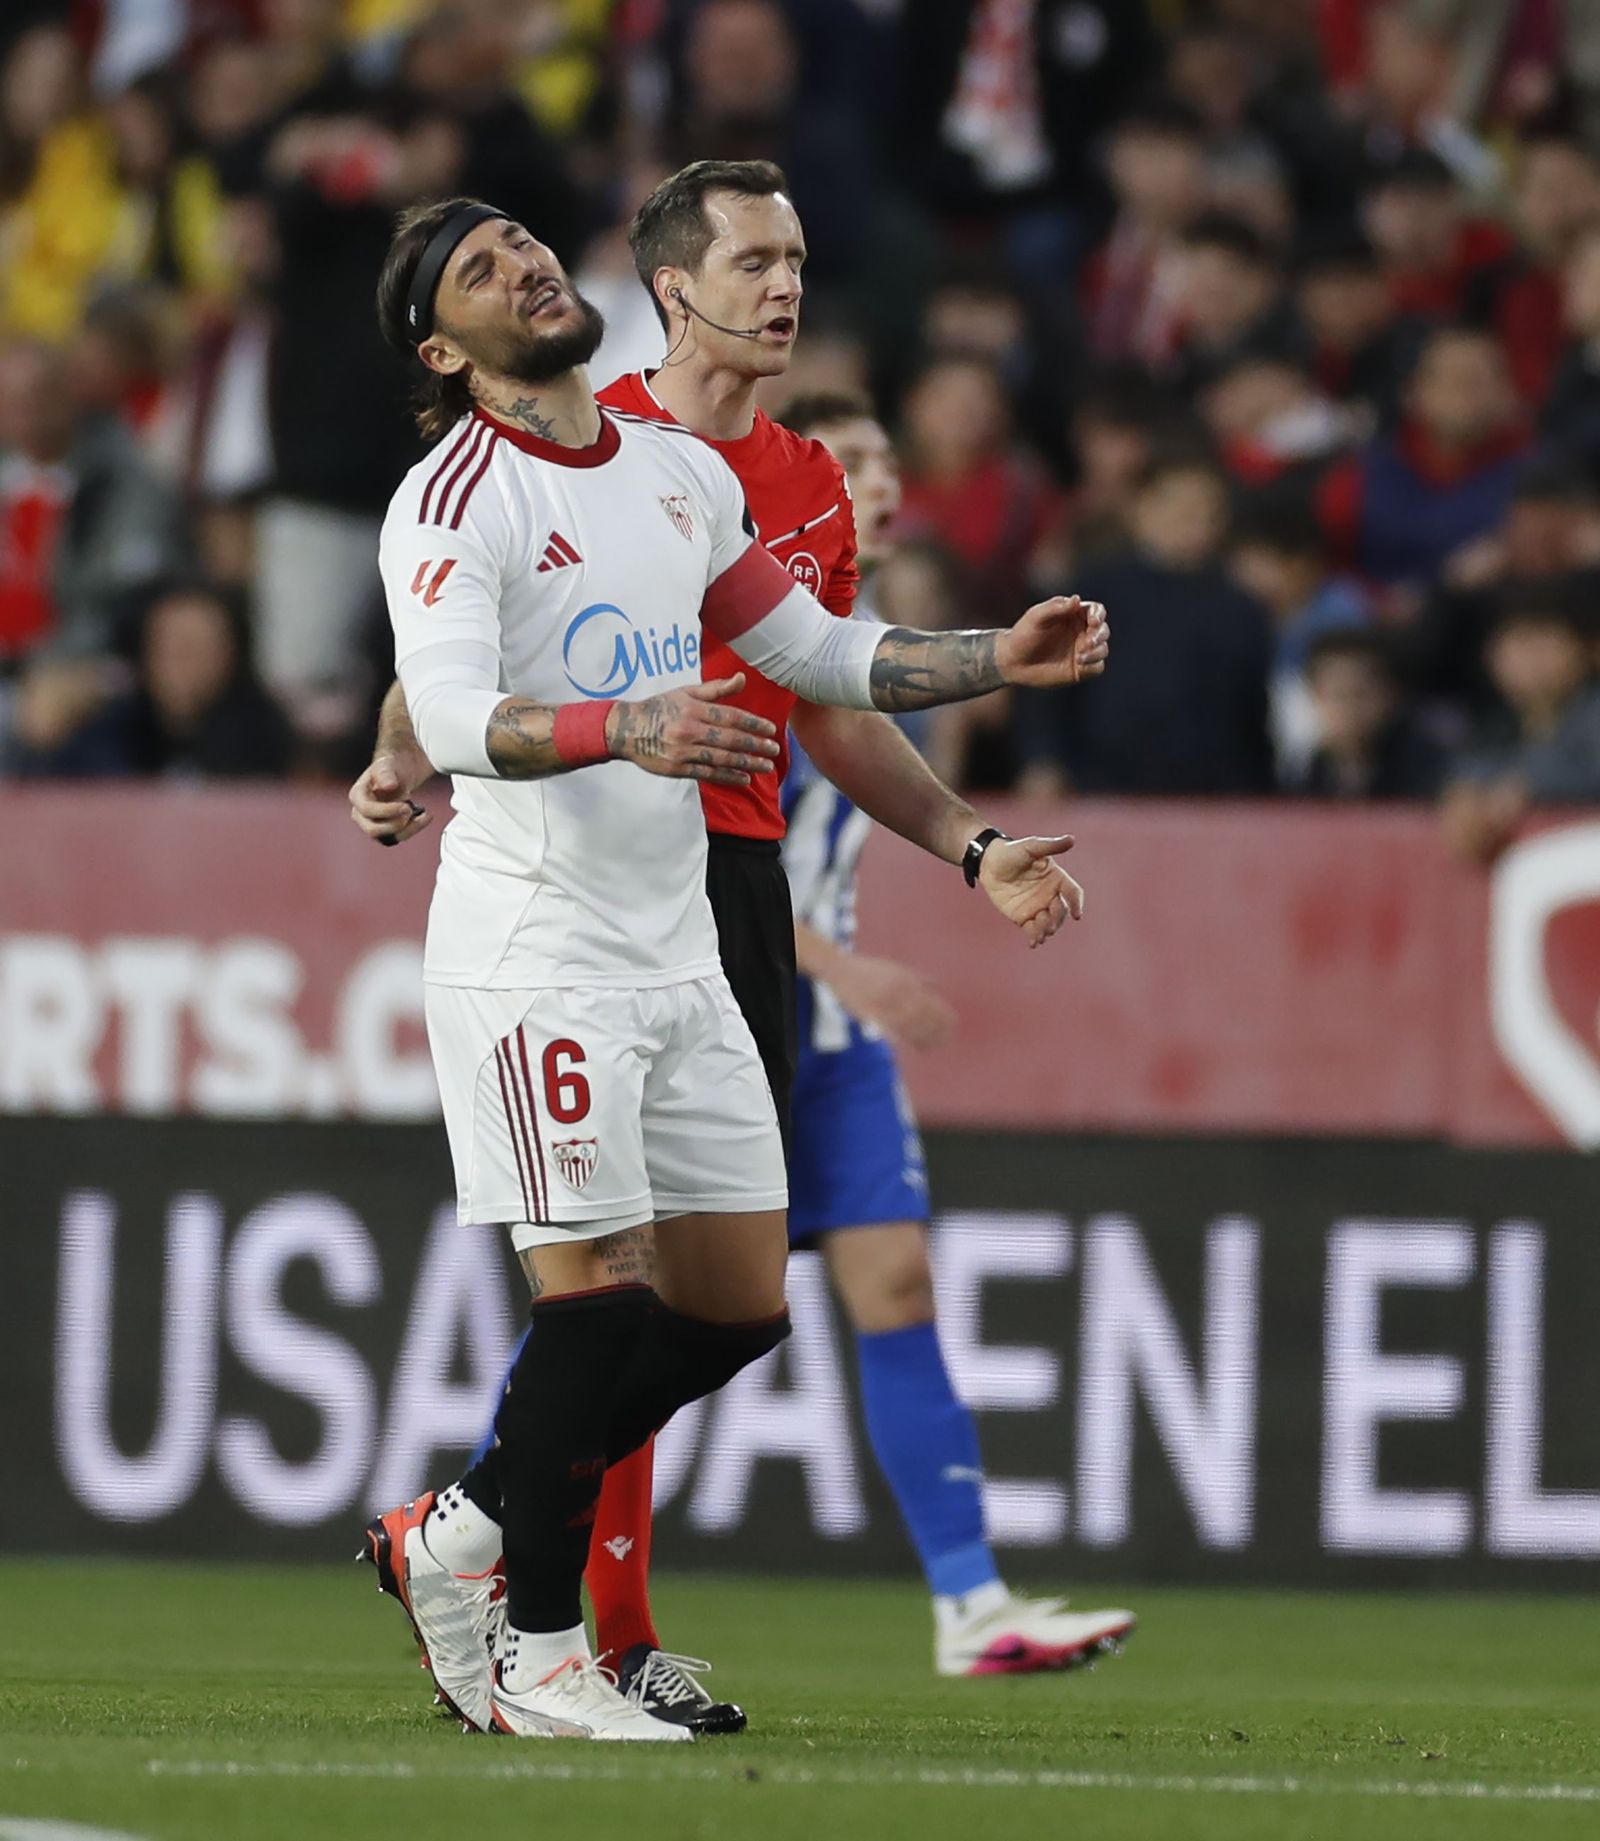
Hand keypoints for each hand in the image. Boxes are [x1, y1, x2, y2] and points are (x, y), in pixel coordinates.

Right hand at [350, 751, 431, 844]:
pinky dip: (412, 829)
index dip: (386, 811)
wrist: (398, 773)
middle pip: (373, 829)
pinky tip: (424, 818)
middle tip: (411, 811)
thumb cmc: (388, 768)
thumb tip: (388, 785)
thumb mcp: (386, 765)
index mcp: (357, 795)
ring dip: (407, 829)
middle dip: (395, 824)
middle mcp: (361, 813)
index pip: (366, 810)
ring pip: (387, 837)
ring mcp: (372, 822)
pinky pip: (398, 837)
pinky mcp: (386, 829)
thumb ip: (385, 774)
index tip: (405, 806)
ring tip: (423, 814)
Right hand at [607, 674, 779, 786]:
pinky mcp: (678, 769)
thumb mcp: (685, 692)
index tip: (771, 729)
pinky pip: (708, 774)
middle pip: (730, 738)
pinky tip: (744, 778)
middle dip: (755, 745)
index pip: (731, 716)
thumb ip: (715, 689)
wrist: (626, 730)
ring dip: (747, 763)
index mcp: (694, 708)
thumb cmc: (659, 708)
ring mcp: (684, 751)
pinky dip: (728, 776)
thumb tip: (743, 678)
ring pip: (722, 758)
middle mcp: (690, 729)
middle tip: (775, 749)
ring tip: (766, 766)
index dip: (753, 723)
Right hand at [825, 952, 956, 1051]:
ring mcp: (884, 1002)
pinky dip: (900, 1038)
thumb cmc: (868, 968)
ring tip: (930, 1048)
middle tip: (944, 1042)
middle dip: (936, 1030)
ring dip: (922, 1038)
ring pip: (909, 1024)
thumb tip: (936, 983)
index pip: (931, 1001)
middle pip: (923, 1015)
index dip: (943, 1015)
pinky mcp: (869, 1013)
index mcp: (907, 981)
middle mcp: (899, 991)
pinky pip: (888, 1028)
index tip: (952, 1026)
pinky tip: (909, 1046)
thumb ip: (917, 977)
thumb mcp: (896, 968)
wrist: (840, 968)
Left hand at [979, 834, 1084, 947]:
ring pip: (1048, 923)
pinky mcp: (1024, 917)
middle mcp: (1050, 895)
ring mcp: (1038, 907)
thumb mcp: (1031, 847)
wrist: (988, 863)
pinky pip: (1033, 930)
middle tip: (1049, 924)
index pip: (1072, 892)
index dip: (1077, 903)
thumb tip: (1071, 839)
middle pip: (1061, 912)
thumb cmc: (1012, 852)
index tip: (1077, 915)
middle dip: (1058, 919)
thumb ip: (1050, 846)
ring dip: (1047, 930)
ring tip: (1041, 934)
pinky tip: (1033, 943)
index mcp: (1057, 879)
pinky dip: (1034, 937)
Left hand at [996, 596, 1108, 688]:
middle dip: (1098, 636)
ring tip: (1079, 657)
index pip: (1096, 611)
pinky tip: (1079, 665)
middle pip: (1103, 630)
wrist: (1012, 662)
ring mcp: (1082, 651)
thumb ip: (1055, 607)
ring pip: (1102, 649)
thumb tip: (1077, 600)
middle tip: (1085, 644)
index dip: (1098, 615)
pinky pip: (1097, 667)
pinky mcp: (1080, 670)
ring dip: (1096, 652)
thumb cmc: (1023, 635)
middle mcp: (1081, 632)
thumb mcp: (1036, 617)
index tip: (1093, 622)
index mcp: (1074, 615)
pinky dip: (1093, 666)